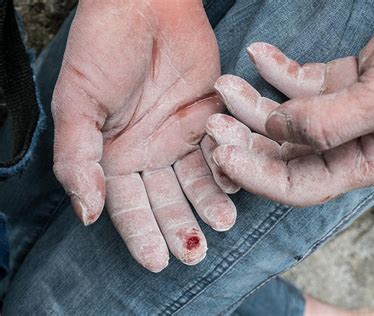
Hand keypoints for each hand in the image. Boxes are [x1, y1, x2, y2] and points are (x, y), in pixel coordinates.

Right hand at [52, 0, 235, 271]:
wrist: (144, 6)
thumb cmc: (103, 50)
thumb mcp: (78, 105)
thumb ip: (78, 159)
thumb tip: (86, 213)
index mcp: (112, 156)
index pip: (127, 206)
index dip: (141, 234)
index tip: (156, 261)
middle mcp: (148, 152)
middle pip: (166, 200)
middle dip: (180, 227)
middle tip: (195, 252)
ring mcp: (179, 136)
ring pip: (197, 180)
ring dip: (209, 202)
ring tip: (222, 222)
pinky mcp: (208, 116)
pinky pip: (220, 148)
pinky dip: (228, 166)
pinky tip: (236, 182)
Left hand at [207, 0, 373, 206]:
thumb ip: (330, 124)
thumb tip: (278, 132)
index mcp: (363, 164)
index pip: (299, 186)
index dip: (258, 176)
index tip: (222, 155)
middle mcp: (347, 146)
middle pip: (283, 154)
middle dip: (245, 139)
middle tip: (212, 120)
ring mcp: (340, 115)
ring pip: (284, 119)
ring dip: (252, 104)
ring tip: (225, 85)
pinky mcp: (338, 85)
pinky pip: (297, 84)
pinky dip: (275, 71)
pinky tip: (257, 55)